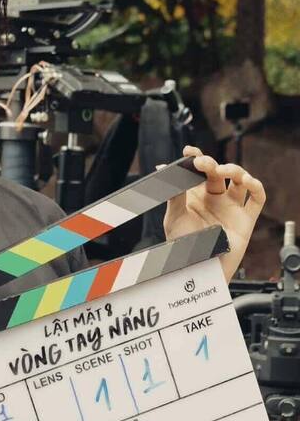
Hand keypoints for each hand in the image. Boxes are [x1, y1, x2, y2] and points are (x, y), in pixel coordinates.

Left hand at [163, 146, 265, 281]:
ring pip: (240, 180)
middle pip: (218, 172)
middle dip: (211, 163)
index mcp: (195, 195)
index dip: (196, 158)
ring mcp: (230, 207)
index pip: (198, 170)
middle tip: (201, 162)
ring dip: (234, 170)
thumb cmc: (183, 246)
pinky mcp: (245, 219)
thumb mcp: (174, 216)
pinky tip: (247, 181)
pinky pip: (257, 198)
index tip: (189, 151)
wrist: (196, 269)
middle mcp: (214, 198)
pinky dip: (255, 186)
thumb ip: (173, 193)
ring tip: (222, 170)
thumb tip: (163, 168)